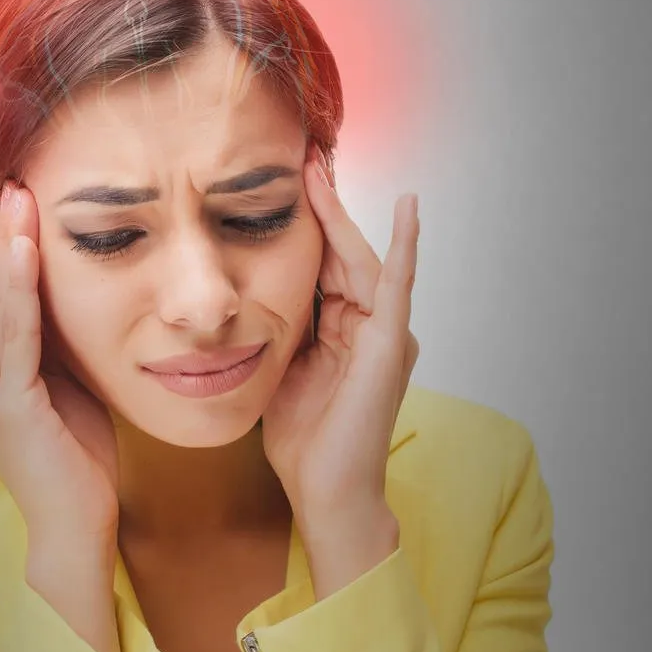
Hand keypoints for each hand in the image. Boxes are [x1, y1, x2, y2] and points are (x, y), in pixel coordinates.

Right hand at [0, 180, 119, 545]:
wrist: (78, 528)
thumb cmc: (77, 461)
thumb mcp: (69, 385)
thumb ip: (58, 345)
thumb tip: (68, 297)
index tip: (5, 201)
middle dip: (1, 235)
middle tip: (12, 183)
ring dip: (9, 249)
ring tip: (18, 200)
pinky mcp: (4, 406)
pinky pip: (13, 336)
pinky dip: (17, 290)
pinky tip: (24, 253)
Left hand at [261, 152, 419, 528]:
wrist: (325, 491)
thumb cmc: (303, 441)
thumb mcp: (277, 368)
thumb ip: (275, 329)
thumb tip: (244, 295)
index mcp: (342, 330)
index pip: (321, 266)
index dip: (305, 227)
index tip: (284, 184)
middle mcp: (369, 325)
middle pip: (342, 255)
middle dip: (322, 208)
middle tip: (302, 160)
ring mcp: (384, 332)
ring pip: (362, 260)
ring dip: (341, 216)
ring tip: (320, 172)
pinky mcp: (391, 343)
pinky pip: (398, 285)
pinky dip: (404, 245)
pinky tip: (407, 207)